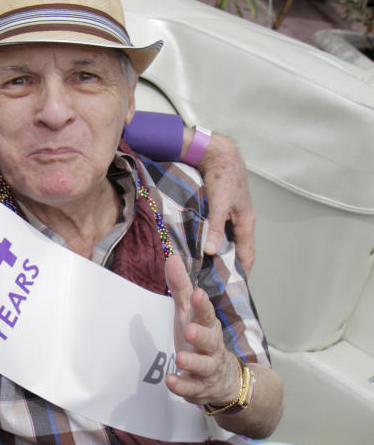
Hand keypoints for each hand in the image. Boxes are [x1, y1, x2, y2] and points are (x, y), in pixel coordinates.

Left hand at [163, 256, 239, 405]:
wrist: (226, 379)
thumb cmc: (202, 340)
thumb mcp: (189, 313)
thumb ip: (181, 288)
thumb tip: (172, 258)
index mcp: (207, 326)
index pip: (206, 314)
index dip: (203, 305)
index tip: (198, 294)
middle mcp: (211, 347)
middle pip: (209, 340)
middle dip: (201, 334)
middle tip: (191, 330)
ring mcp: (208, 368)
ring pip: (204, 365)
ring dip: (193, 362)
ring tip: (181, 359)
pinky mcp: (201, 387)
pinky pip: (193, 388)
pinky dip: (183, 386)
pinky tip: (172, 381)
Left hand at [195, 132, 255, 274]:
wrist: (217, 155)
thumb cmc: (223, 177)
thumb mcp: (219, 204)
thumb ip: (216, 228)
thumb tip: (212, 252)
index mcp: (246, 223)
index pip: (247, 256)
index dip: (241, 273)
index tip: (231, 290)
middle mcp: (240, 223)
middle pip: (236, 252)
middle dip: (226, 268)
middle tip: (213, 285)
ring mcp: (229, 218)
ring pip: (224, 243)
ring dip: (216, 256)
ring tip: (203, 273)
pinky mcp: (218, 213)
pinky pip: (215, 233)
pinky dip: (208, 243)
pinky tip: (197, 251)